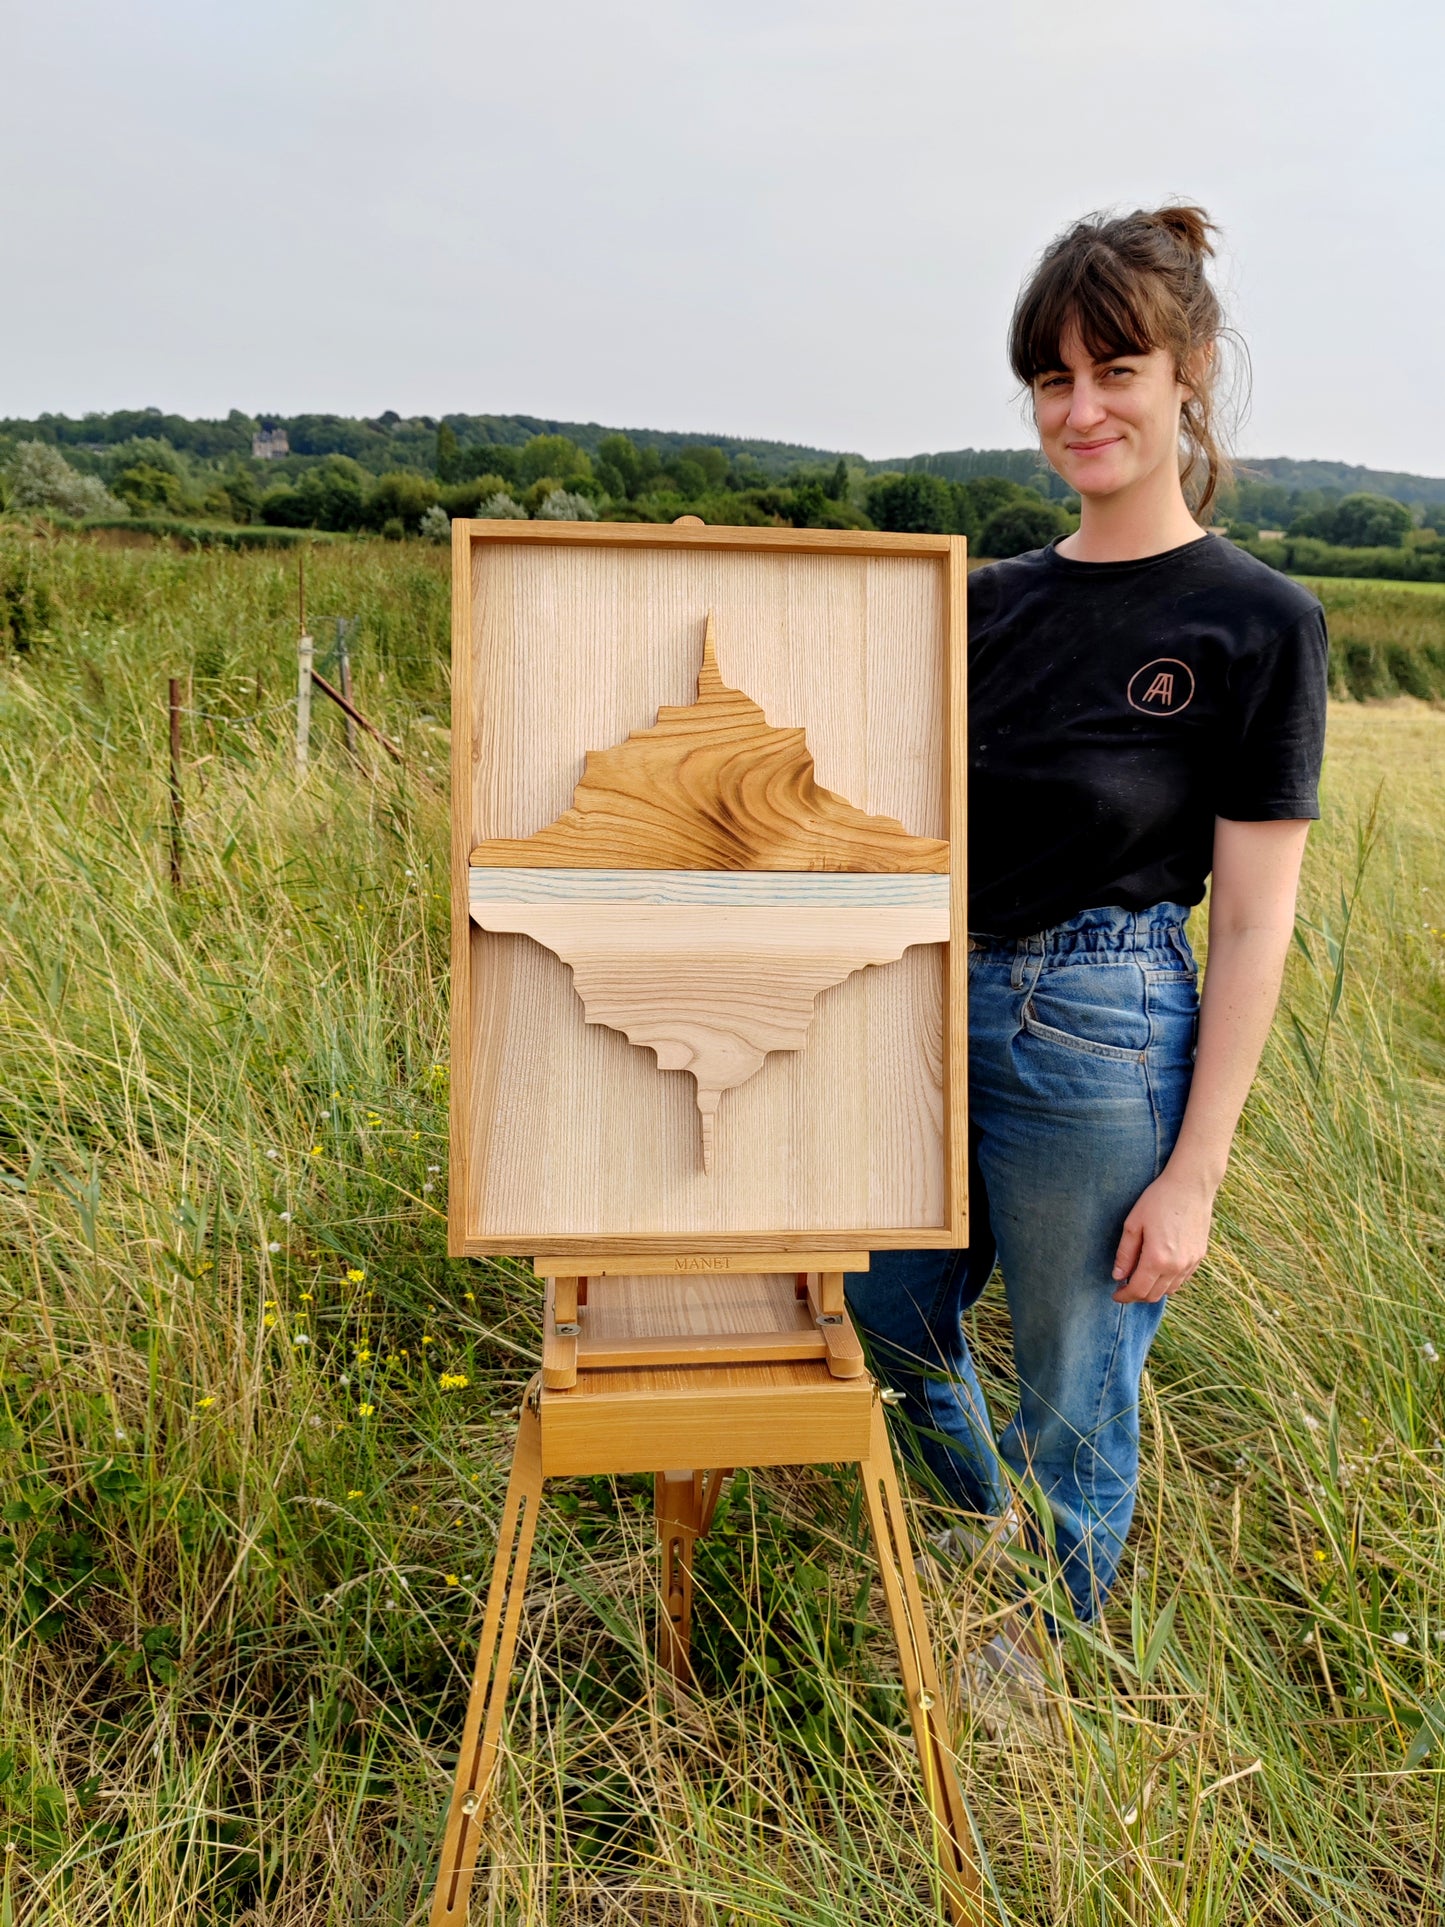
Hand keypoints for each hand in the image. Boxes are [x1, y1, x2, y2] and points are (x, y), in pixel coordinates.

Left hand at [1111, 1163, 1217, 1302]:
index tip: (1115, 1294)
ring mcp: (1190, 1263)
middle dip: (1136, 1296)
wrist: (1191, 1186)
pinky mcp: (1199, 1256)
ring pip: (1169, 1291)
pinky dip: (1168, 1282)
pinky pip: (1182, 1280)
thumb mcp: (1133, 1224)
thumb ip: (1125, 1254)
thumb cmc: (1158, 1200)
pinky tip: (1158, 1270)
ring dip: (1152, 1290)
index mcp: (1157, 1259)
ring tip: (1140, 1278)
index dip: (1124, 1296)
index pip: (1138, 1290)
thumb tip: (1118, 1276)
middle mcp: (1176, 1266)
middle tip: (1124, 1287)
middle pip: (1153, 1295)